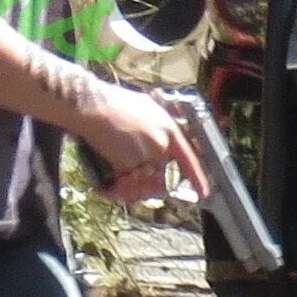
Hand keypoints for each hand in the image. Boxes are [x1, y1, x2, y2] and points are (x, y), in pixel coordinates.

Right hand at [77, 82, 208, 206]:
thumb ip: (161, 126)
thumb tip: (164, 139)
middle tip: (132, 183)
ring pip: (142, 185)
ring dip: (129, 188)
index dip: (197, 178)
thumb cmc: (116, 103)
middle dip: (147, 186)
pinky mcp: (128, 163)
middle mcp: (162, 144)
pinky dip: (113, 188)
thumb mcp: (149, 108)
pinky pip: (123, 185)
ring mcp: (146, 154)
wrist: (93, 105)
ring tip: (116, 183)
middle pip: (162, 179)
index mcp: (170, 130)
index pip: (189, 159)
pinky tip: (106, 185)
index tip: (203, 193)